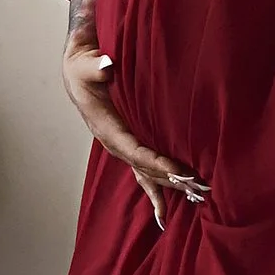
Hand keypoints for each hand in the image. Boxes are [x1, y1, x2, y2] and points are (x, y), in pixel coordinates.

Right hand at [62, 36, 207, 228]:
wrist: (77, 72)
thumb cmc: (82, 66)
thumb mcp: (85, 63)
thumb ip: (95, 66)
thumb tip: (107, 67)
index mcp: (104, 126)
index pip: (131, 148)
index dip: (153, 160)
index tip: (175, 169)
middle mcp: (112, 141)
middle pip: (142, 166)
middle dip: (168, 177)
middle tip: (196, 185)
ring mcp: (119, 145)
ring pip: (144, 171)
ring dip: (168, 184)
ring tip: (193, 196)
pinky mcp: (127, 144)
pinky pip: (141, 170)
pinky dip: (154, 189)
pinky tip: (163, 212)